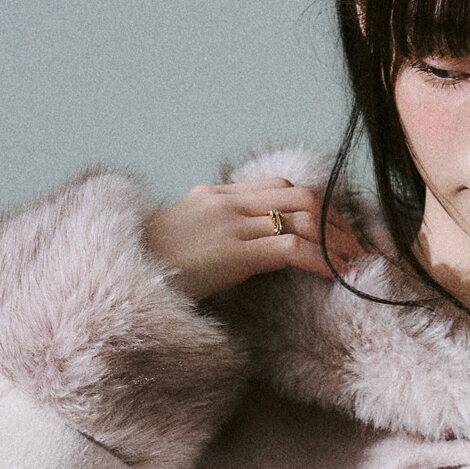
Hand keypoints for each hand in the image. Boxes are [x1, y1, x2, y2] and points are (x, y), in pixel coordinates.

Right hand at [141, 182, 365, 298]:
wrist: (114, 280)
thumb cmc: (144, 274)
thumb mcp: (181, 244)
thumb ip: (213, 240)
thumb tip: (243, 259)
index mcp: (213, 197)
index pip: (278, 187)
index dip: (314, 207)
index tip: (334, 230)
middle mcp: (225, 203)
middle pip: (299, 196)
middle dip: (335, 220)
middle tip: (355, 247)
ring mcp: (230, 225)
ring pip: (303, 217)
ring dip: (336, 241)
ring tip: (354, 263)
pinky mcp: (233, 253)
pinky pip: (291, 249)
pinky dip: (321, 260)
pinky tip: (336, 275)